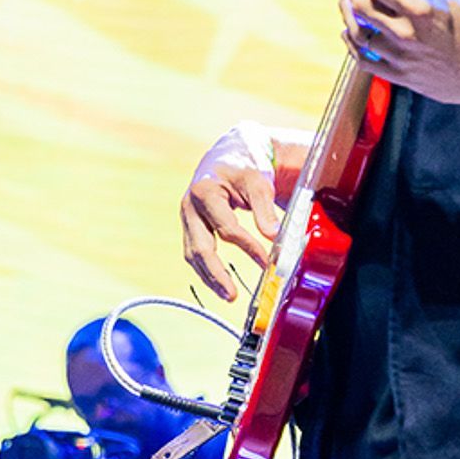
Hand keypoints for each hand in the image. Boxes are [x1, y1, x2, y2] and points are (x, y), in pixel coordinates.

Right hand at [181, 120, 282, 301]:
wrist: (223, 162)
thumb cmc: (240, 172)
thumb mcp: (257, 183)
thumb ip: (264, 208)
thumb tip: (273, 235)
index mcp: (205, 192)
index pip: (227, 227)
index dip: (247, 246)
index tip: (266, 261)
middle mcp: (190, 207)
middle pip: (200, 247)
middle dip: (216, 273)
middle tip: (233, 295)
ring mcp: (186, 220)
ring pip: (193, 254)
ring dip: (210, 278)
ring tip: (229, 295)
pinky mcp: (189, 229)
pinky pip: (194, 254)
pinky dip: (206, 271)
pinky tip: (220, 284)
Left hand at [340, 0, 459, 107]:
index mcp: (421, 9)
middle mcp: (405, 34)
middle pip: (359, 6)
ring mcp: (401, 58)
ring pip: (356, 33)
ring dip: (349, 14)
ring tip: (351, 4)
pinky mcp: (401, 77)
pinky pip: (364, 61)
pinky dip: (353, 45)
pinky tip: (354, 34)